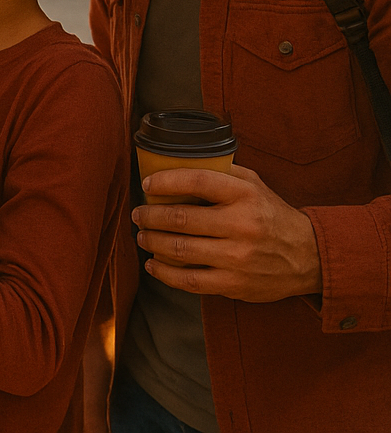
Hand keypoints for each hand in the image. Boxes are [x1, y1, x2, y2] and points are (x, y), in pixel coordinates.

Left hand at [132, 164, 322, 300]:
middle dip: (150, 216)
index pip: (196, 181)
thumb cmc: (270, 215)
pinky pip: (189, 280)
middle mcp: (242, 226)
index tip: (147, 184)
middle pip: (180, 218)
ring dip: (152, 242)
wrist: (308, 256)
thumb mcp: (253, 185)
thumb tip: (177, 163)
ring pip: (180, 249)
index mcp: (245, 195)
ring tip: (142, 236)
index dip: (165, 181)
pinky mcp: (234, 284)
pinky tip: (153, 265)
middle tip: (138, 214)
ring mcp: (238, 258)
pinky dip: (164, 273)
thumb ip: (220, 172)